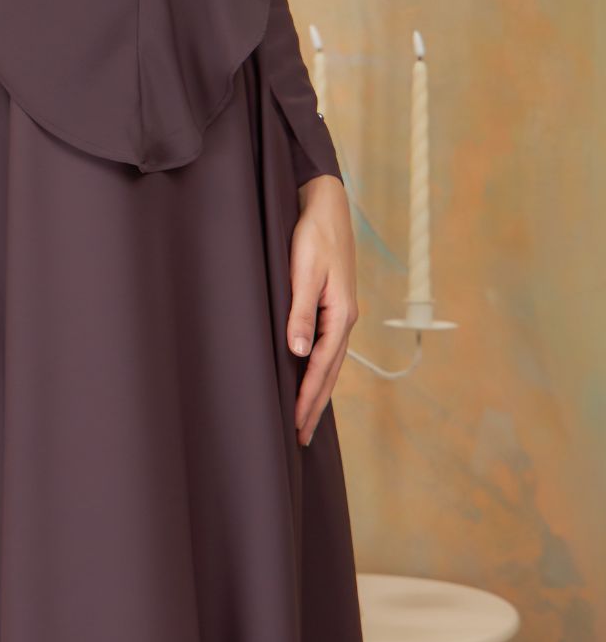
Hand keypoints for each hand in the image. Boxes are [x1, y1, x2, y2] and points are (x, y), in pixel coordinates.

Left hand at [286, 174, 358, 447]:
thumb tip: (299, 353)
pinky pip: (327, 346)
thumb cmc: (313, 234)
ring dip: (319, 389)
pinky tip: (310, 373)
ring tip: (306, 416)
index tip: (297, 426)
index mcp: (340, 314)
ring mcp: (341, 312)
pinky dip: (319, 367)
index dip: (308, 398)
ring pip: (330, 361)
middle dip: (315, 404)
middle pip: (330, 372)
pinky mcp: (334, 304)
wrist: (326, 204)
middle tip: (301, 437)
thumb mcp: (304, 271)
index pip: (322, 367)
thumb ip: (301, 312)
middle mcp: (344, 318)